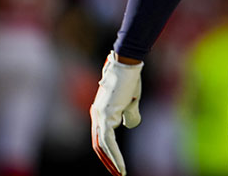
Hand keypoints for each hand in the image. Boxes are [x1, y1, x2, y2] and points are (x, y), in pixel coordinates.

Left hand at [90, 52, 143, 175]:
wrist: (127, 63)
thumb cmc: (130, 77)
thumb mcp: (131, 99)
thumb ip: (129, 113)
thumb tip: (129, 125)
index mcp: (100, 110)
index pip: (101, 137)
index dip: (108, 152)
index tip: (115, 163)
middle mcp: (96, 114)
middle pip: (98, 145)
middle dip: (108, 161)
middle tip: (117, 173)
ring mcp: (100, 115)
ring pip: (102, 146)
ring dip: (111, 162)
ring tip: (120, 173)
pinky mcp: (106, 115)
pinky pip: (109, 141)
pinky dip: (115, 155)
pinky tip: (121, 164)